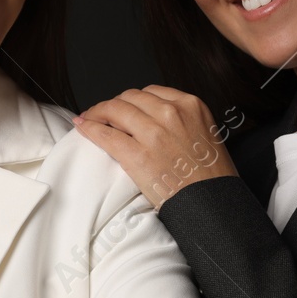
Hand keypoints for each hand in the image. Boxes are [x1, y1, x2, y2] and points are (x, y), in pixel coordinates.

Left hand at [72, 86, 238, 210]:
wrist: (214, 205)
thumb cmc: (212, 177)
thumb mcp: (206, 134)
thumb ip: (183, 120)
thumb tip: (155, 119)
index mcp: (191, 106)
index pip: (151, 92)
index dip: (133, 100)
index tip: (125, 107)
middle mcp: (172, 113)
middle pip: (131, 97)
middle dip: (115, 104)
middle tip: (104, 113)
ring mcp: (154, 133)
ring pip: (115, 110)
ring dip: (98, 112)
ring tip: (89, 118)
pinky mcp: (138, 155)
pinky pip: (106, 135)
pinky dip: (90, 128)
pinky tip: (82, 126)